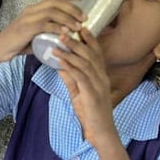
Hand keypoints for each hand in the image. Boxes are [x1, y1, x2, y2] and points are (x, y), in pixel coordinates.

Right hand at [0, 0, 87, 62]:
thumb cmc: (18, 43)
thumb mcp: (36, 33)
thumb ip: (48, 31)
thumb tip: (67, 35)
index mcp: (35, 8)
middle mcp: (32, 9)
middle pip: (55, 1)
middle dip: (73, 7)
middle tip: (84, 17)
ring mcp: (28, 18)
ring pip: (52, 11)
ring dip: (68, 18)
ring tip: (78, 26)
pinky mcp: (25, 28)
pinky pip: (44, 24)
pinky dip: (56, 27)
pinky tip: (65, 32)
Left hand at [55, 29, 116, 145]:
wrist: (100, 133)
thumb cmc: (90, 113)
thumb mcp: (78, 93)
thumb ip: (71, 79)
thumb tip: (60, 65)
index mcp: (100, 76)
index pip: (96, 53)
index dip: (89, 39)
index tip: (79, 27)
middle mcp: (102, 78)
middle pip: (90, 54)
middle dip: (77, 41)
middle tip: (63, 31)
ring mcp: (98, 86)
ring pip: (86, 63)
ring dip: (71, 52)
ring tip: (58, 42)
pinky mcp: (92, 95)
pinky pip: (81, 77)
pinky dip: (70, 67)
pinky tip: (61, 61)